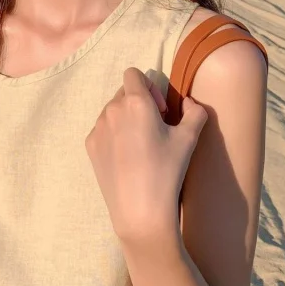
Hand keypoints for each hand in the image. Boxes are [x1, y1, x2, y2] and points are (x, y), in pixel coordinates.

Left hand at [85, 67, 207, 243]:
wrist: (140, 212)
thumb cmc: (168, 171)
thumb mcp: (190, 139)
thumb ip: (194, 111)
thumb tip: (188, 101)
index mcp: (136, 102)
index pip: (134, 74)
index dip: (149, 86)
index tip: (160, 110)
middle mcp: (112, 109)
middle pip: (124, 92)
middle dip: (139, 103)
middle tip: (154, 129)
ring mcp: (98, 127)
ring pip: (112, 110)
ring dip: (126, 119)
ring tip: (141, 146)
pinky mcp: (90, 145)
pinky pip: (103, 129)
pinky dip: (114, 135)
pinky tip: (127, 158)